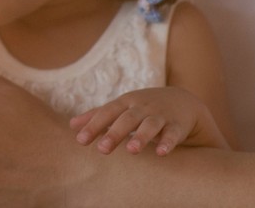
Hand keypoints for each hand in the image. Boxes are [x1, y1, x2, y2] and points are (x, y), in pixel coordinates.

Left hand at [69, 86, 228, 154]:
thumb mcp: (121, 108)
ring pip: (150, 125)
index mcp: (125, 103)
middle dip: (115, 133)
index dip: (93, 125)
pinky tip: (161, 153)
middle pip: (127, 119)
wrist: (182, 102)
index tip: (80, 140)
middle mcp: (142, 107)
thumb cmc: (143, 108)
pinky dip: (168, 142)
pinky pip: (173, 134)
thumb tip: (71, 125)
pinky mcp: (177, 125)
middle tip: (102, 149)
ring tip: (131, 150)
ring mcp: (160, 115)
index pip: (107, 113)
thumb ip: (97, 116)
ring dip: (141, 136)